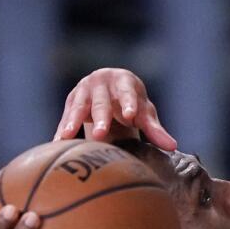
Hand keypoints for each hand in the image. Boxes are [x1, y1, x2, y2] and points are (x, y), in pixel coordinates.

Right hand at [55, 68, 177, 149]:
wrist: (110, 88)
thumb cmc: (132, 103)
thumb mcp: (144, 112)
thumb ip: (155, 129)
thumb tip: (173, 147)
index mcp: (124, 81)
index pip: (127, 92)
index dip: (129, 103)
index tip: (130, 116)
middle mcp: (101, 82)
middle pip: (101, 102)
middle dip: (100, 118)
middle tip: (101, 135)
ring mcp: (84, 90)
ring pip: (79, 107)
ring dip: (72, 121)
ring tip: (67, 137)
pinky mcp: (71, 101)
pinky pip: (66, 117)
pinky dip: (61, 129)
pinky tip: (57, 143)